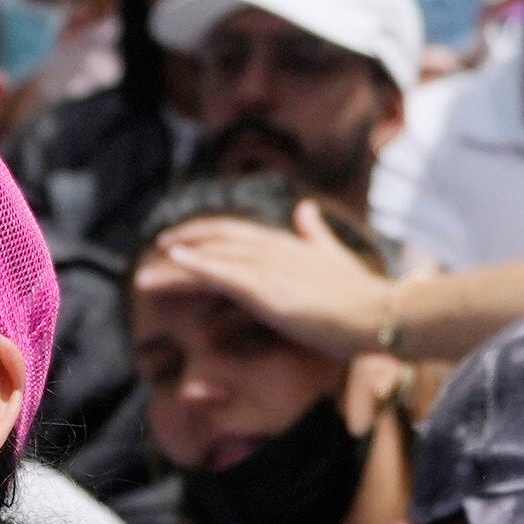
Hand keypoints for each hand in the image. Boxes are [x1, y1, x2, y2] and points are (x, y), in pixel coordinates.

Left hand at [135, 209, 397, 355]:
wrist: (380, 314)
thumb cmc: (362, 296)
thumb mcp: (335, 259)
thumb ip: (316, 234)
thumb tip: (305, 208)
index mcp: (288, 243)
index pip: (238, 232)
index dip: (207, 233)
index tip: (180, 239)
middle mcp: (274, 248)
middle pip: (219, 238)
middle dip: (186, 241)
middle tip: (157, 249)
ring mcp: (268, 267)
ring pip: (212, 257)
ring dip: (174, 264)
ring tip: (143, 273)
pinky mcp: (266, 290)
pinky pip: (220, 273)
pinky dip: (192, 265)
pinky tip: (169, 262)